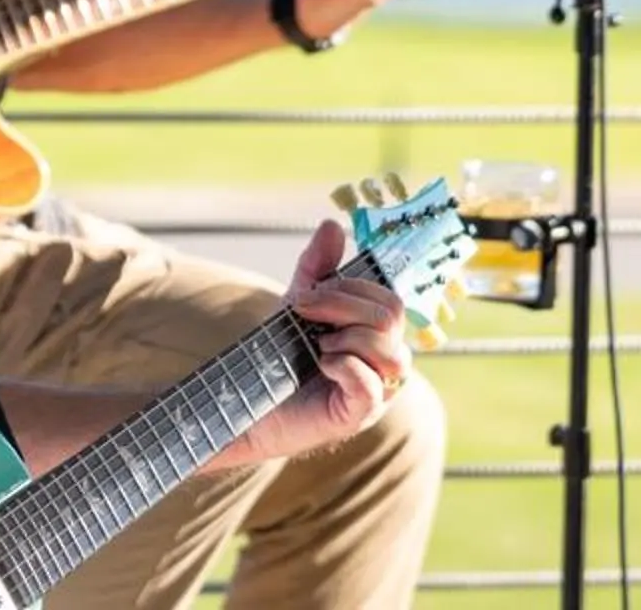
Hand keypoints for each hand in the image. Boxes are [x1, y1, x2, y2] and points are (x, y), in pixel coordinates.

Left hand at [238, 219, 413, 463]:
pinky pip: (371, 385)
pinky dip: (343, 365)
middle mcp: (385, 363)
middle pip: (392, 317)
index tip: (307, 295)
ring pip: (391, 352)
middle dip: (343, 305)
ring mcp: (378, 392)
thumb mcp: (298, 304)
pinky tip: (321, 365)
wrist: (248, 403)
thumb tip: (333, 224)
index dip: (350, 288)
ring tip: (318, 346)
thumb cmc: (281, 356)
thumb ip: (317, 267)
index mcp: (377, 335)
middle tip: (304, 314)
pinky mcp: (359, 416)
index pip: (389, 299)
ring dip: (347, 338)